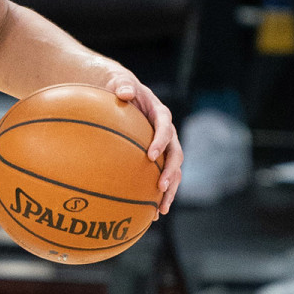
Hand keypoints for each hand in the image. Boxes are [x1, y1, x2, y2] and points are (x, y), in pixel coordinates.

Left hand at [103, 75, 181, 218]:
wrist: (120, 92)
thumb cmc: (117, 86)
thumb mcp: (118, 81)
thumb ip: (121, 84)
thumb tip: (124, 92)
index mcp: (159, 113)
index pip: (165, 127)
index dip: (161, 141)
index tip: (151, 155)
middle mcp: (167, 131)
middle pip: (176, 153)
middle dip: (171, 171)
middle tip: (161, 186)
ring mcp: (164, 146)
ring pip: (174, 170)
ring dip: (170, 189)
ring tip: (160, 209)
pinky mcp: (157, 157)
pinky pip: (161, 176)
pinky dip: (158, 193)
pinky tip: (150, 212)